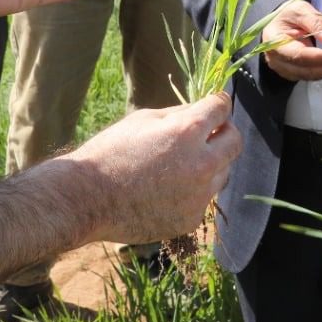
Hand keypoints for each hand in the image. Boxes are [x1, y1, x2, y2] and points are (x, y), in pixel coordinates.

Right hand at [64, 93, 241, 243]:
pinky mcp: (191, 219)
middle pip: (234, 141)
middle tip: (210, 131)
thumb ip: (179, 115)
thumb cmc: (111, 152)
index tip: (216, 104)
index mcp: (187, 132)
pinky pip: (203, 198)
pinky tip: (166, 189)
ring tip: (180, 163)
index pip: (221, 108)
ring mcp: (198, 195)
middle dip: (225, 131)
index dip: (218, 103)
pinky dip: (192, 190)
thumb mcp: (143, 119)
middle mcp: (201, 164)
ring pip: (222, 173)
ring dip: (211, 163)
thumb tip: (202, 112)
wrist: (87, 199)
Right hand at [261, 0, 321, 81]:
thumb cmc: (288, 15)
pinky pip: (315, 74)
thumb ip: (316, 22)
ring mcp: (286, 70)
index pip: (298, 55)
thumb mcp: (300, 10)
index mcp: (274, 42)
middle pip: (307, 70)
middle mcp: (278, 61)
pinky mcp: (296, 73)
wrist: (280, 23)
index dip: (320, 57)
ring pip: (313, 75)